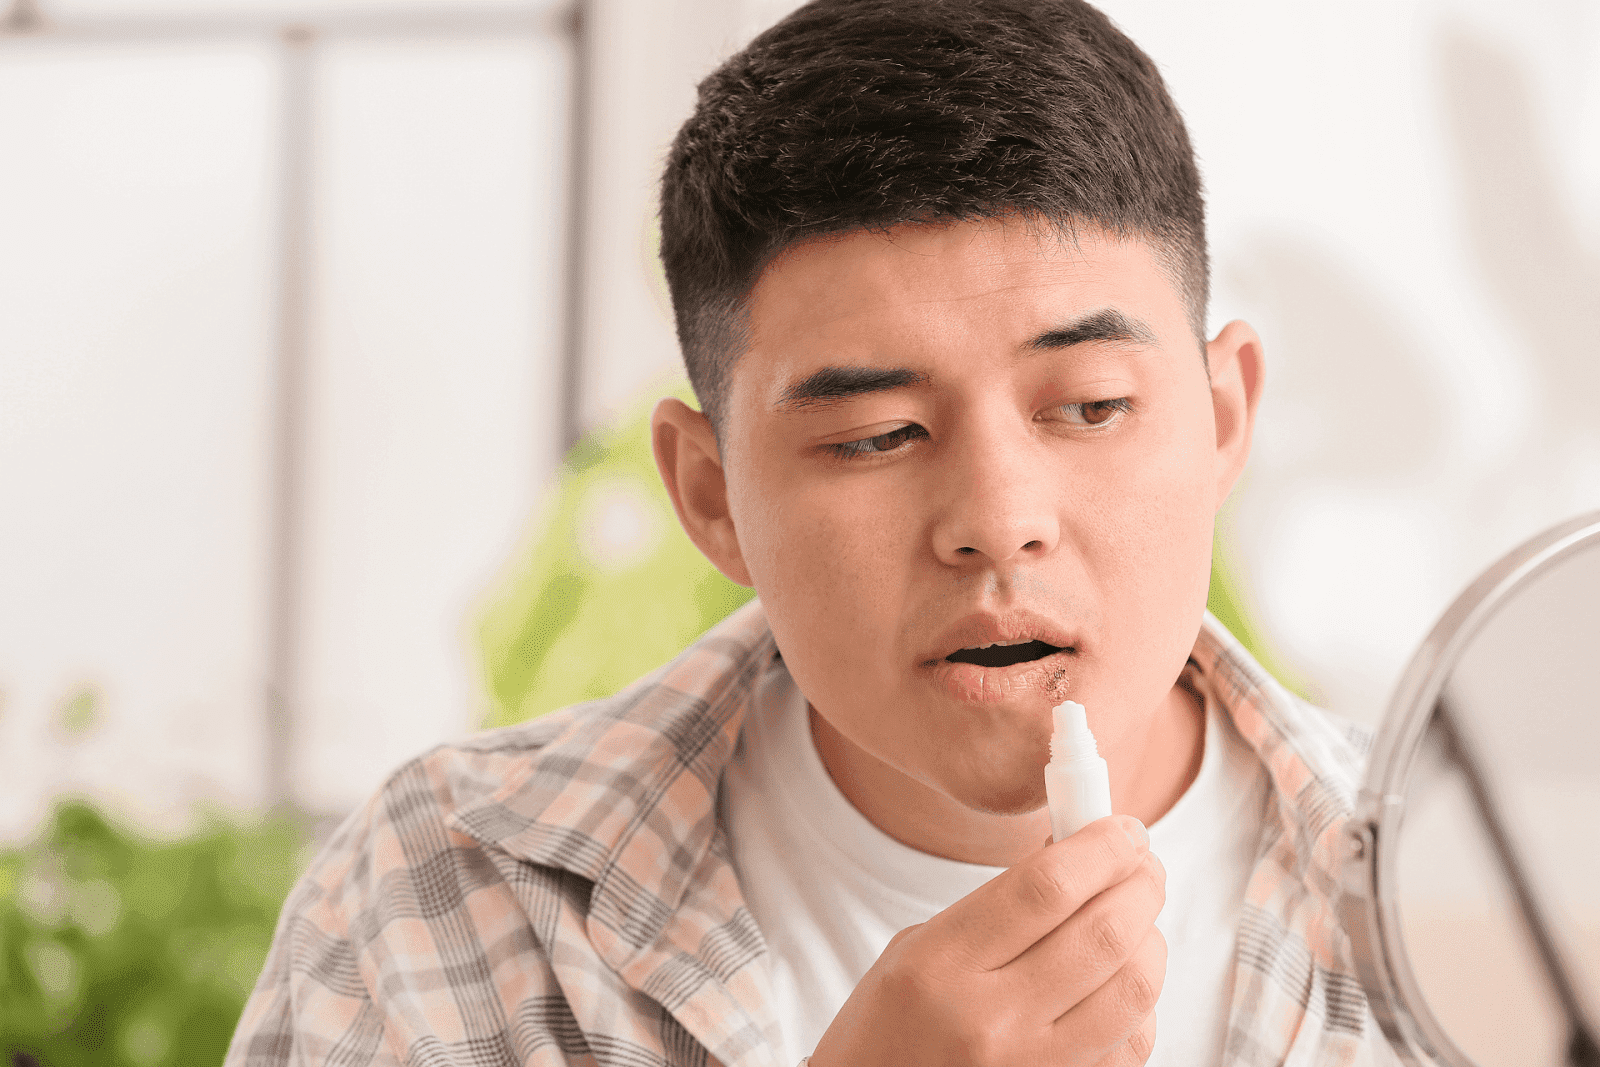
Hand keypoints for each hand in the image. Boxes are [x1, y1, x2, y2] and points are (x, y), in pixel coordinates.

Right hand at [808, 815, 1165, 1066]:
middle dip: (1139, 884)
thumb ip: (996, 909)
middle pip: (1102, 934)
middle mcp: (990, 1021)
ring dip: (1151, 940)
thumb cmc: (887, 1027)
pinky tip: (1122, 981)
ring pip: (1133, 990)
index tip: (1124, 829)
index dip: (1100, 848)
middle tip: (1142, 864)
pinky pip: (1133, 1043)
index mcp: (940, 965)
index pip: (1045, 888)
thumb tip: (1077, 859)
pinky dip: (1142, 1002)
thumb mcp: (917, 950)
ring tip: (1138, 919)